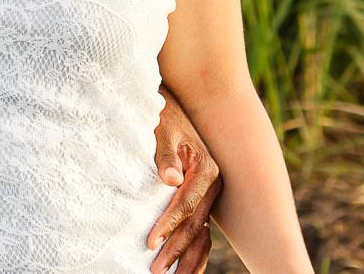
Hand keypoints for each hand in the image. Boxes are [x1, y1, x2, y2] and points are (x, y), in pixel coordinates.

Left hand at [146, 88, 222, 273]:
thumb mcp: (162, 129)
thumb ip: (166, 155)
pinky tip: (187, 270)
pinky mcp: (202, 199)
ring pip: (202, 233)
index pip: (185, 205)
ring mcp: (210, 194)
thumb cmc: (163, 116)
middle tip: (154, 270)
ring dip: (187, 257)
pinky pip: (201, 229)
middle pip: (195, 224)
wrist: (173, 106)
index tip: (150, 242)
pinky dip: (196, 251)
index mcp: (206, 170)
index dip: (167, 225)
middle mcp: (213, 185)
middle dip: (175, 249)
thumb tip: (170, 179)